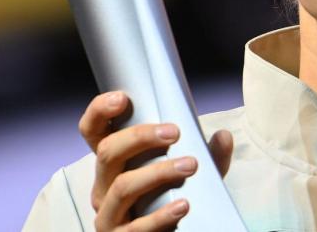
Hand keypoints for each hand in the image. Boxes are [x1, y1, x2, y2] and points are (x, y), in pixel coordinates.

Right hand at [78, 91, 233, 230]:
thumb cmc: (173, 200)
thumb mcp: (192, 175)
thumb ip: (208, 156)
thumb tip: (224, 136)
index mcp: (114, 164)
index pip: (93, 132)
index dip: (99, 112)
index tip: (122, 98)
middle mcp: (103, 186)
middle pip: (106, 153)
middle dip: (139, 137)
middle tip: (174, 132)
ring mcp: (109, 215)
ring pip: (122, 187)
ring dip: (157, 173)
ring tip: (189, 165)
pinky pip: (137, 227)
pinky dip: (161, 216)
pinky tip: (183, 205)